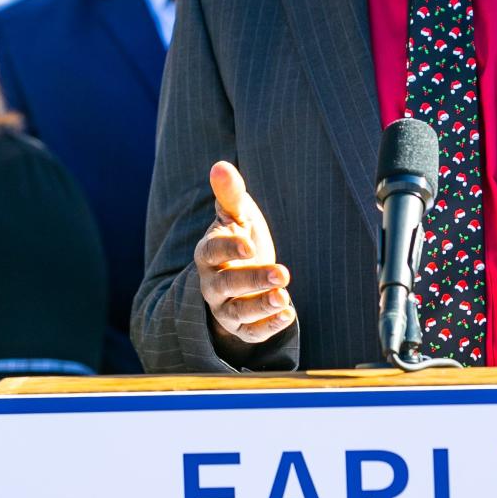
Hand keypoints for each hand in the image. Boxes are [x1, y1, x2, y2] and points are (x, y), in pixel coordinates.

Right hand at [194, 161, 296, 343]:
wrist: (240, 275)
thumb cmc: (240, 238)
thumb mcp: (237, 216)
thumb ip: (231, 194)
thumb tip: (220, 165)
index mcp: (208, 253)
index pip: (212, 251)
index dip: (229, 248)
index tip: (250, 246)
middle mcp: (213, 283)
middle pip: (227, 285)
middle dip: (253, 279)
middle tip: (282, 272)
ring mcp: (226, 307)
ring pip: (238, 312)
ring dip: (261, 306)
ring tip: (284, 297)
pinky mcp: (242, 327)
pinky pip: (252, 332)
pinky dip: (269, 326)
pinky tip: (288, 314)